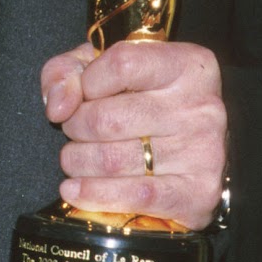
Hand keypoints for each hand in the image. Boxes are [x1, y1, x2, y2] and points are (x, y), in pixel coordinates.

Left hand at [42, 40, 227, 230]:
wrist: (201, 151)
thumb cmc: (145, 101)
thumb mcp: (105, 69)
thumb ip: (68, 71)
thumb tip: (58, 106)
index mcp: (188, 66)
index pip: (122, 65)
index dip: (87, 83)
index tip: (81, 96)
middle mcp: (202, 106)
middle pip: (108, 119)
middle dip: (75, 128)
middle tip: (74, 131)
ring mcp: (203, 152)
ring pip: (113, 160)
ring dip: (78, 162)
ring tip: (74, 159)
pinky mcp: (199, 193)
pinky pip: (134, 196)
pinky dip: (94, 194)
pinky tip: (74, 190)